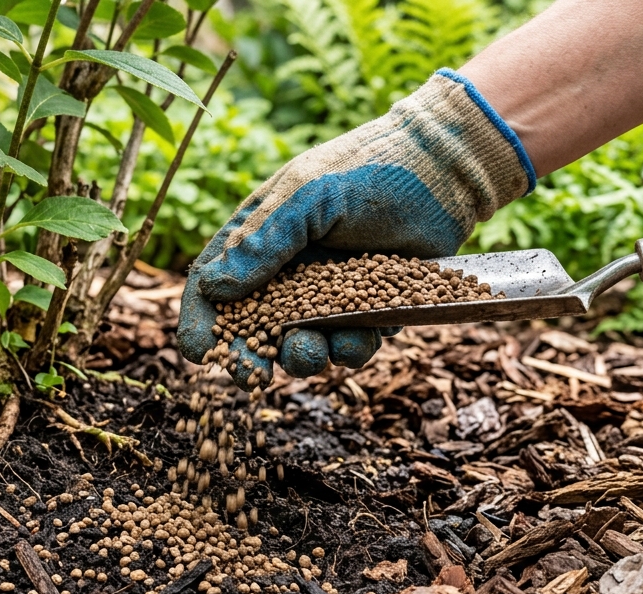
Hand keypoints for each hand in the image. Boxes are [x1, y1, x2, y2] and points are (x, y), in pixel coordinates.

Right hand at [178, 69, 535, 388]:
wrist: (443, 167)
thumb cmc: (367, 169)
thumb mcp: (307, 197)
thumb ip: (263, 241)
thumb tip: (214, 288)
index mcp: (258, 236)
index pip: (212, 283)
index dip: (201, 321)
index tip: (200, 353)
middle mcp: (287, 268)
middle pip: (253, 325)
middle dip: (249, 354)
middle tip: (253, 376)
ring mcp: (327, 291)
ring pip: (302, 341)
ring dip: (303, 356)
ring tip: (315, 352)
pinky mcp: (368, 306)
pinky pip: (351, 341)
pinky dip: (353, 347)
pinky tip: (364, 336)